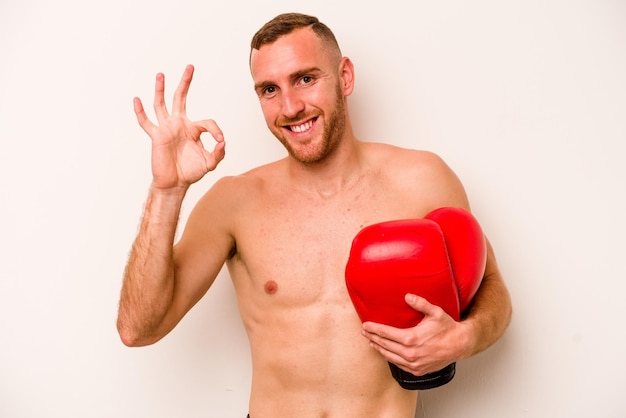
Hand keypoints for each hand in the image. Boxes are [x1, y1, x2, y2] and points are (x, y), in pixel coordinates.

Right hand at [134, 64, 225, 189]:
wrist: (175, 184)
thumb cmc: (191, 172)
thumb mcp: (210, 162)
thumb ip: (219, 152)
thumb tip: (222, 141)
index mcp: (193, 130)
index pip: (207, 122)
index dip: (216, 130)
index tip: (220, 141)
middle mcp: (179, 125)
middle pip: (181, 98)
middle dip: (185, 83)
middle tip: (190, 67)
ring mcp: (167, 129)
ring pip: (161, 105)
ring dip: (161, 90)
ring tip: (160, 75)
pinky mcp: (157, 136)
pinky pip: (146, 122)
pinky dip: (140, 112)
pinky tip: (136, 100)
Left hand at [361, 294, 472, 375]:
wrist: (460, 345)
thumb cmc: (448, 329)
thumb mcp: (435, 312)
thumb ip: (420, 303)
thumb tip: (407, 296)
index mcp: (411, 339)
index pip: (386, 333)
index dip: (374, 329)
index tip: (365, 325)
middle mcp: (410, 354)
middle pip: (384, 345)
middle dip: (373, 337)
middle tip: (365, 332)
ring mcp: (413, 364)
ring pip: (390, 357)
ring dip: (379, 349)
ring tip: (372, 342)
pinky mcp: (417, 371)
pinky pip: (398, 365)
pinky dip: (390, 358)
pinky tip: (386, 353)